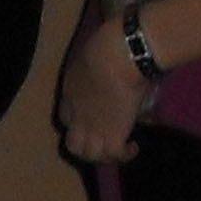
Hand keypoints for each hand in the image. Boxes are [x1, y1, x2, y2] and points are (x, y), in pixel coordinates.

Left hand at [56, 0, 149, 165]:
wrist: (117, 56)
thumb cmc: (107, 45)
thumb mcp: (92, 56)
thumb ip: (96, 67)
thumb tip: (113, 68)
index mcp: (70, 94)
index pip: (66, 116)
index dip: (77, 120)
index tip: (91, 118)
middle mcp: (77, 116)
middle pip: (73, 144)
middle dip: (85, 146)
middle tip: (102, 142)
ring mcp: (94, 129)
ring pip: (90, 155)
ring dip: (103, 156)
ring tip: (118, 150)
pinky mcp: (113, 136)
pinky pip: (115, 155)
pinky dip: (125, 154)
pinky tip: (133, 147)